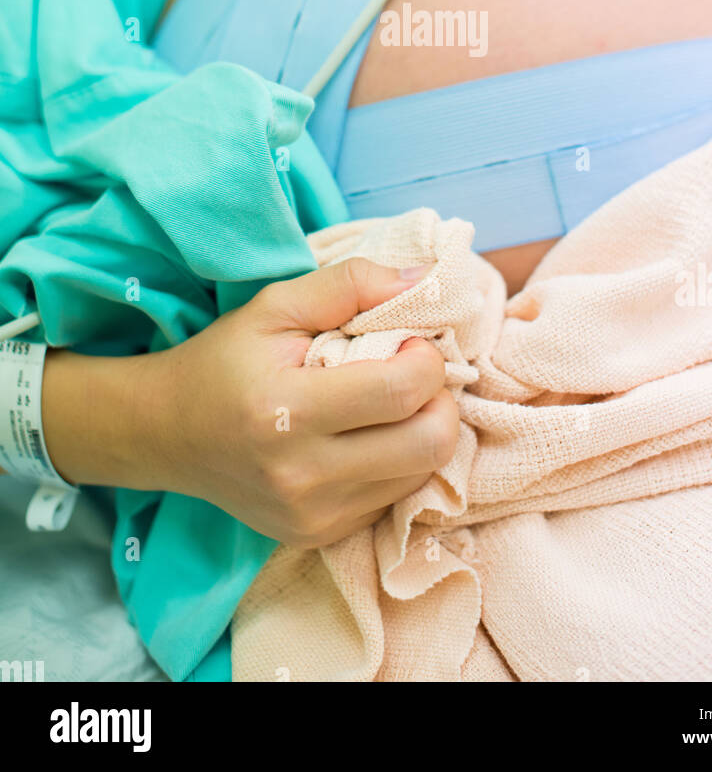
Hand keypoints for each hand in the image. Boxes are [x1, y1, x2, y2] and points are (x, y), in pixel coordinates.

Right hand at [43, 259, 458, 547]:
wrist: (166, 435)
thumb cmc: (224, 361)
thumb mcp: (275, 306)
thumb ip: (349, 284)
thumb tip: (422, 279)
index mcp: (287, 411)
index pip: (402, 391)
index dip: (426, 358)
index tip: (410, 342)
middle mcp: (302, 475)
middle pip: (429, 444)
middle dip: (440, 400)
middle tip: (414, 374)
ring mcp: (313, 515)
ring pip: (422, 475)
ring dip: (423, 431)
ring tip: (391, 403)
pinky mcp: (319, 537)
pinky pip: (396, 499)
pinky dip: (399, 463)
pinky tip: (368, 437)